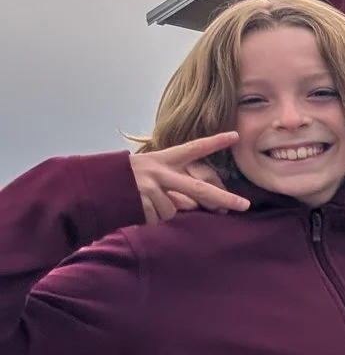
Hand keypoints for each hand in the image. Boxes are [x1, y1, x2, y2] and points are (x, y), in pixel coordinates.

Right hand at [131, 133, 248, 223]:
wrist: (90, 186)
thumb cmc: (123, 178)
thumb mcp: (148, 173)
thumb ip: (172, 185)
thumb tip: (194, 205)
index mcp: (162, 160)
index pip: (193, 149)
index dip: (214, 142)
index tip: (235, 135)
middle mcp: (159, 173)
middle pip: (199, 188)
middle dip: (224, 198)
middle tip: (244, 205)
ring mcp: (151, 189)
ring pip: (174, 210)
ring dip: (163, 212)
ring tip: (143, 201)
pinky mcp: (143, 204)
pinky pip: (158, 219)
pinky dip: (150, 218)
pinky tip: (136, 209)